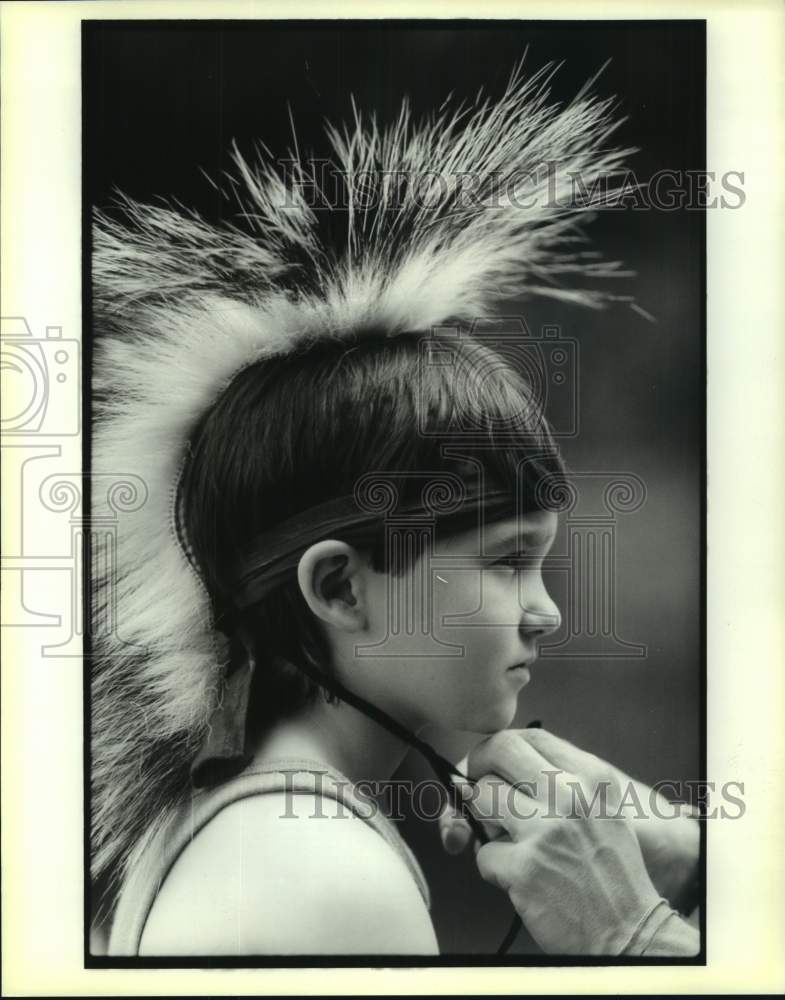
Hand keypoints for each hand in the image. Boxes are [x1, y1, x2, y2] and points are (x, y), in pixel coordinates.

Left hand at [442, 730, 664, 953]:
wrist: (633, 933)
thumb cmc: (612, 875)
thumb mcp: (603, 812)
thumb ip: (560, 786)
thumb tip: (498, 772)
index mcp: (590, 778)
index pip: (529, 736)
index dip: (500, 748)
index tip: (492, 766)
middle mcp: (570, 795)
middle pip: (498, 751)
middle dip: (478, 769)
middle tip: (479, 792)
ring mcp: (546, 830)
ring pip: (481, 795)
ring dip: (484, 821)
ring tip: (506, 841)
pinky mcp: (526, 867)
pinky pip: (483, 852)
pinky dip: (494, 869)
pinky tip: (519, 879)